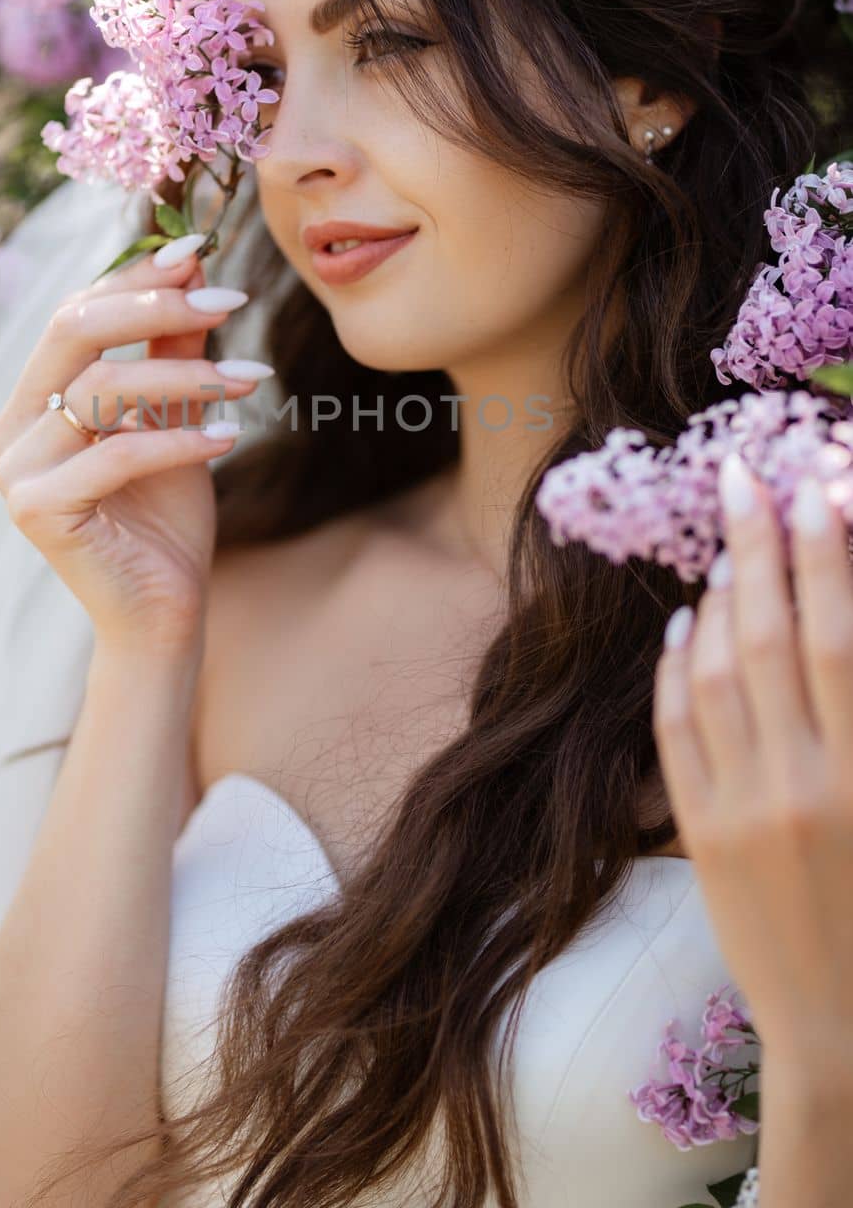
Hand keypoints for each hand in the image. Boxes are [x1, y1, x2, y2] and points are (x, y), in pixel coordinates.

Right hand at [0, 245, 263, 649]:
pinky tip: (229, 435)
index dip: (135, 278)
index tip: (201, 252)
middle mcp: (9, 430)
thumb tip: (193, 266)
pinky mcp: (38, 511)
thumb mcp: (176, 417)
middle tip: (229, 300)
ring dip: (186, 377)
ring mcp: (15, 472)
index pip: (73, 314)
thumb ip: (174, 349)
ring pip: (101, 391)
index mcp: (31, 402)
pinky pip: (116, 454)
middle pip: (72, 333)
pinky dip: (179, 439)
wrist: (163, 613)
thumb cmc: (166, 516)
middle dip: (155, 308)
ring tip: (252, 378)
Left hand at [652, 452, 852, 1068]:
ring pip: (715, 676)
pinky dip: (677, 670)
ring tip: (723, 544)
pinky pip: (676, 733)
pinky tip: (684, 625)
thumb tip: (841, 632)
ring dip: (717, 598)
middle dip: (758, 547)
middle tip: (744, 475)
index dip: (828, 558)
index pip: (840, 642)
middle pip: (770, 638)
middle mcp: (803, 786)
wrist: (845, 1037)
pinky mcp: (699, 836)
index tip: (816, 488)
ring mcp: (741, 812)